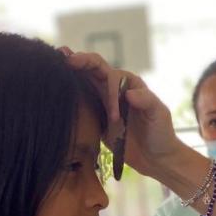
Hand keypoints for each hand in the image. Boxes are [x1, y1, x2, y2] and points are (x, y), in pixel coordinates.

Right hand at [59, 50, 184, 176]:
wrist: (156, 158)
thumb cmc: (161, 133)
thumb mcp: (159, 114)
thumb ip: (147, 101)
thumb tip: (129, 94)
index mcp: (129, 83)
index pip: (111, 75)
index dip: (108, 90)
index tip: (114, 115)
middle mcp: (114, 89)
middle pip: (92, 69)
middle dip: (79, 61)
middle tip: (63, 57)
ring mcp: (103, 102)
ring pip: (83, 82)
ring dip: (70, 73)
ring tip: (53, 62)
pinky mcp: (96, 118)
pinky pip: (80, 104)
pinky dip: (69, 95)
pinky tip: (56, 89)